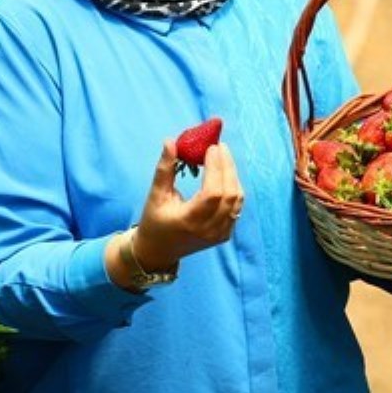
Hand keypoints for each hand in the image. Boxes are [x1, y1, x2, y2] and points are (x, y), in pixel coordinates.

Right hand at [133, 138, 244, 270]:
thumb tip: (170, 141)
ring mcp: (220, 234)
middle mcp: (209, 230)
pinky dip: (233, 188)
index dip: (216, 168)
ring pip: (237, 199)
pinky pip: (236, 207)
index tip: (212, 147)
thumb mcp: (155, 195)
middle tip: (220, 146)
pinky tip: (225, 174)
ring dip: (232, 175)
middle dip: (227, 166)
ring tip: (222, 156)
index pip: (212, 193)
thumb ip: (165, 169)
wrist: (159, 251)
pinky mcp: (225, 234)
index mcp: (189, 221)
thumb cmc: (154, 221)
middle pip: (229, 194)